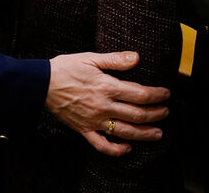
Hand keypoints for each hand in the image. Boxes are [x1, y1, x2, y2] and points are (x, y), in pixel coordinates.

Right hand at [46, 51, 168, 156]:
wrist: (41, 83)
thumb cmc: (66, 68)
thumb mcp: (91, 57)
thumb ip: (115, 59)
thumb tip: (137, 58)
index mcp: (106, 86)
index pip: (140, 94)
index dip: (156, 95)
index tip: (166, 94)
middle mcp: (103, 106)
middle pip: (137, 114)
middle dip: (155, 114)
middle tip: (166, 112)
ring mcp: (94, 120)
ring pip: (124, 131)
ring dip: (144, 134)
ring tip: (158, 133)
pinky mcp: (84, 129)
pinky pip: (102, 144)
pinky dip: (116, 150)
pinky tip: (127, 148)